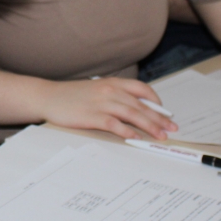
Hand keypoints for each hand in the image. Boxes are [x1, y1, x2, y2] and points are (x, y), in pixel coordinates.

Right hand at [39, 78, 177, 140]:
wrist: (48, 96)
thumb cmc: (71, 95)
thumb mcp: (96, 90)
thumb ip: (114, 96)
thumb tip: (134, 109)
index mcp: (112, 83)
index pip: (142, 89)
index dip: (156, 101)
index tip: (166, 112)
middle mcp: (110, 91)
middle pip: (141, 105)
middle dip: (159, 118)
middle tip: (171, 129)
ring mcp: (102, 103)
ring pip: (132, 114)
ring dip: (149, 126)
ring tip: (160, 136)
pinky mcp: (92, 116)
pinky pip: (115, 124)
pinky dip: (127, 131)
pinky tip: (136, 138)